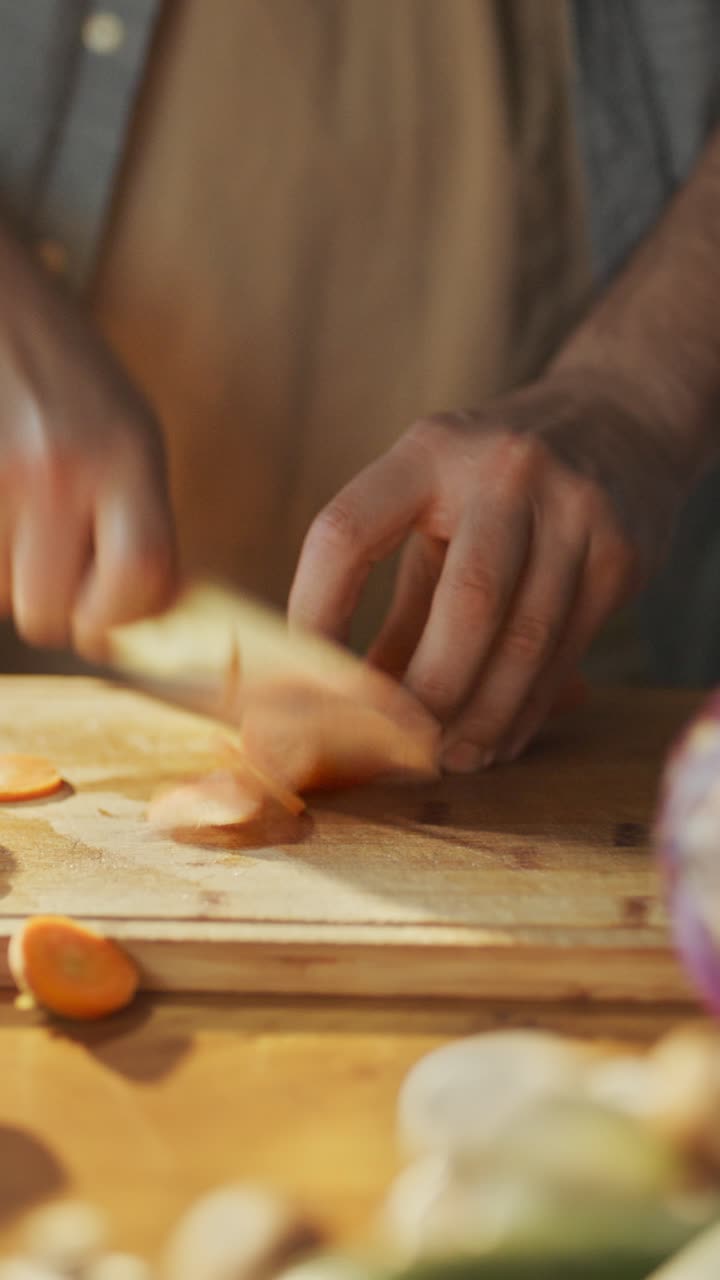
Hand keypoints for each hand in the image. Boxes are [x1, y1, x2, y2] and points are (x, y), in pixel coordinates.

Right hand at [0, 226, 176, 656]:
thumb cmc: (60, 367)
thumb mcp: (130, 431)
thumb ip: (143, 520)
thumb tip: (149, 616)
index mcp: (127, 454)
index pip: (139, 579)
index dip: (119, 614)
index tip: (105, 614)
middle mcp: (60, 467)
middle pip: (48, 612)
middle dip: (50, 606)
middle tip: (50, 565)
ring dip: (6, 574)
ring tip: (16, 506)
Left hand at [289, 371, 683, 768]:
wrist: (621, 420)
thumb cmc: (498, 484)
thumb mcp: (436, 510)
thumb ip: (400, 604)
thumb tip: (356, 707)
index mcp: (429, 450)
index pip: (347, 533)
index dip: (315, 611)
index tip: (305, 677)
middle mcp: (505, 471)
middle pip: (464, 602)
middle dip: (427, 691)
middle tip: (398, 748)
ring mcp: (574, 509)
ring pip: (525, 640)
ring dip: (483, 715)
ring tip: (450, 759)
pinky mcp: (621, 553)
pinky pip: (567, 650)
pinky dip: (528, 708)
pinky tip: (500, 738)